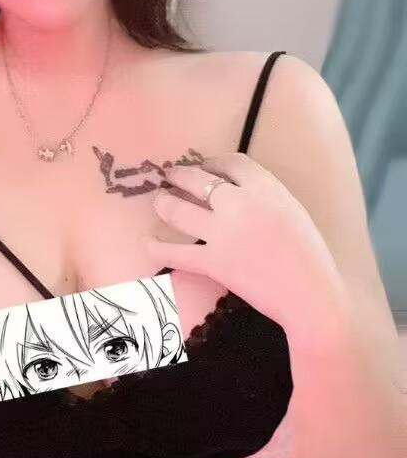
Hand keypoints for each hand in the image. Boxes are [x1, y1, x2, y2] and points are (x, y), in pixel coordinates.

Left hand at [144, 153, 346, 339]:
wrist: (311, 294)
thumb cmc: (309, 257)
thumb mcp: (292, 211)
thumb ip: (264, 197)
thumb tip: (237, 192)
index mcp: (266, 188)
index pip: (231, 163)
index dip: (212, 162)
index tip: (204, 167)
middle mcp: (240, 203)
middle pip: (197, 179)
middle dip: (179, 175)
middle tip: (170, 176)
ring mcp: (223, 232)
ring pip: (178, 209)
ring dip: (164, 203)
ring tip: (158, 201)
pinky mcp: (213, 262)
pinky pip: (174, 252)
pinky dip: (156, 248)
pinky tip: (147, 243)